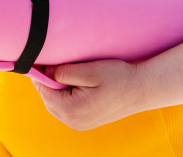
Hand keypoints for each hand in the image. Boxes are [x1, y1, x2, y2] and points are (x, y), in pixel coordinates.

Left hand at [32, 59, 147, 130]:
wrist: (142, 89)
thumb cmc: (119, 77)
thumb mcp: (91, 70)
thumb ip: (65, 72)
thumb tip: (45, 72)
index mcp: (71, 109)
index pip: (43, 89)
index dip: (40, 72)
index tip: (41, 58)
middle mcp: (72, 121)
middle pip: (47, 97)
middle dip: (48, 80)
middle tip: (54, 61)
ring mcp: (79, 124)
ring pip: (55, 103)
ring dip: (57, 88)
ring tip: (68, 70)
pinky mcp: (85, 122)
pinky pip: (66, 108)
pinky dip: (65, 95)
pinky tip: (76, 82)